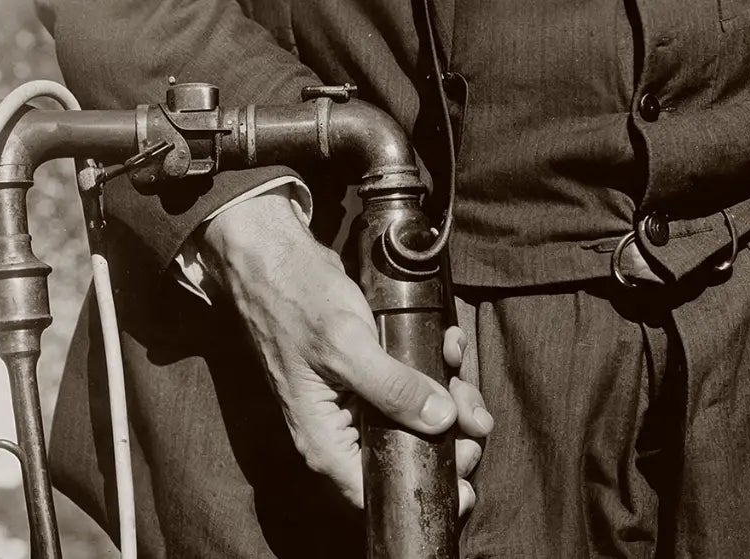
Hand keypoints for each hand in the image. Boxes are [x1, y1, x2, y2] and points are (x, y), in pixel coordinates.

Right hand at [200, 191, 492, 513]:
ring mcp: (352, 401)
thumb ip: (393, 387)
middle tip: (476, 415)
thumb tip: (443, 421)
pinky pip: (407, 383)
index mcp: (326, 442)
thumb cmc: (297, 301)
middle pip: (404, 453)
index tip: (466, 469)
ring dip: (447, 393)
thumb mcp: (347, 345)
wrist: (273, 256)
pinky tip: (447, 342)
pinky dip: (432, 367)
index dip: (425, 485)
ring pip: (412, 417)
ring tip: (459, 361)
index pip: (379, 492)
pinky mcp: (364, 373)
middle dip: (449, 435)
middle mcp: (339, 430)